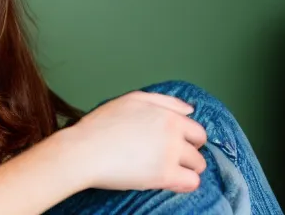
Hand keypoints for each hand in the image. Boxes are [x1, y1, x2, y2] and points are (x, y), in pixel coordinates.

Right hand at [65, 91, 206, 193]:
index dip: (187, 137)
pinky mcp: (164, 176)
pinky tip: (168, 181)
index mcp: (166, 114)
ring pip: (198, 166)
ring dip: (186, 168)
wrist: (85, 149)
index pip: (196, 128)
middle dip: (189, 152)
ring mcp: (170, 154)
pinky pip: (191, 183)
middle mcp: (173, 132)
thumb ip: (164, 101)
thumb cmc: (103, 123)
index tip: (176, 142)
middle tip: (169, 156)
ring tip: (166, 168)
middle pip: (199, 147)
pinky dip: (184, 183)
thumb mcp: (132, 100)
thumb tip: (189, 110)